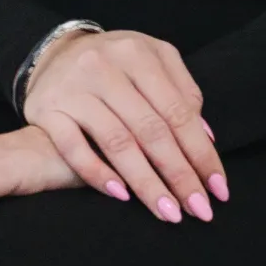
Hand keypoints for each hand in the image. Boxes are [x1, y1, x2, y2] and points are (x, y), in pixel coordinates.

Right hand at [22, 26, 229, 224]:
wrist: (54, 53)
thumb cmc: (115, 65)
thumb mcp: (150, 60)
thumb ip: (180, 92)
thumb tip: (205, 139)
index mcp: (138, 53)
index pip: (177, 110)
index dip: (200, 152)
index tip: (218, 188)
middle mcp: (106, 67)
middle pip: (151, 129)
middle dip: (179, 174)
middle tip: (199, 210)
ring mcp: (74, 89)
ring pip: (117, 142)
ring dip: (146, 182)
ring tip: (168, 212)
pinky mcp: (47, 110)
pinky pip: (73, 148)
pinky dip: (98, 174)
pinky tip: (122, 196)